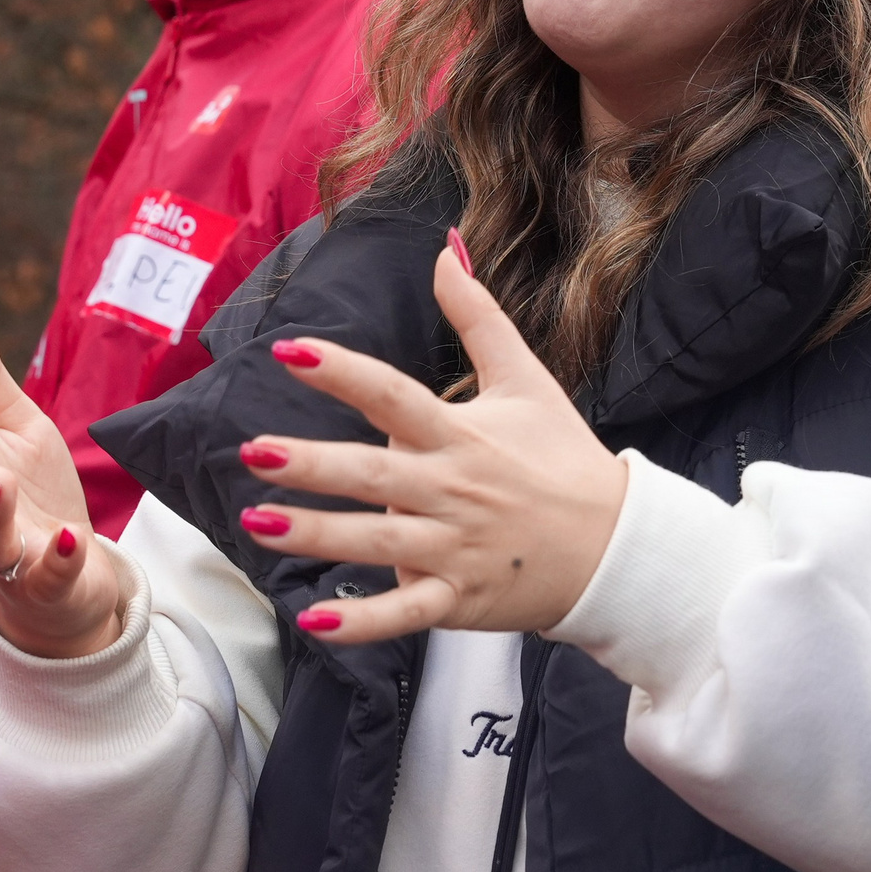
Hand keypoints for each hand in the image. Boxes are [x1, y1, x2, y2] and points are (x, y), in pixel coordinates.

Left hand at [237, 239, 630, 644]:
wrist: (617, 546)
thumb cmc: (564, 458)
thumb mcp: (527, 378)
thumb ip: (479, 316)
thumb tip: (445, 250)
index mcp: (463, 434)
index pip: (395, 395)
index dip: (343, 372)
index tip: (290, 352)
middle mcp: (454, 490)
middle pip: (374, 474)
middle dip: (312, 464)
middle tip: (253, 451)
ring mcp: (456, 548)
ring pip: (377, 543)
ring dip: (317, 535)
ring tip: (257, 524)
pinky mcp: (459, 598)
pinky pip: (405, 611)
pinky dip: (362, 621)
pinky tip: (313, 620)